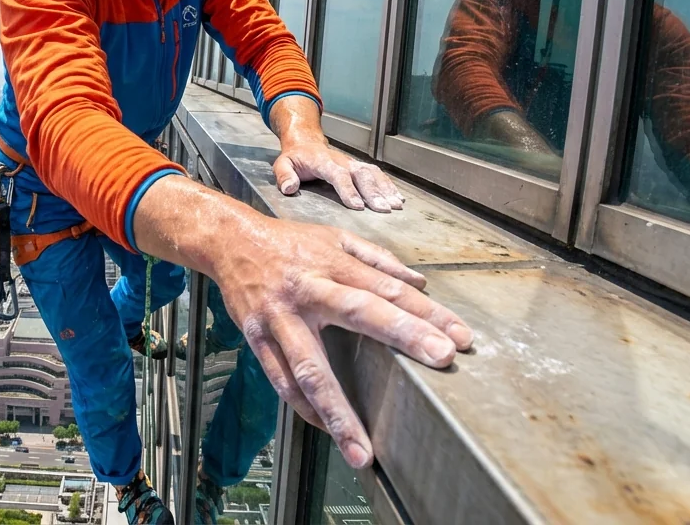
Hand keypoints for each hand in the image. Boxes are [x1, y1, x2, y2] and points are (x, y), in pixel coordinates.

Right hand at [209, 214, 472, 469]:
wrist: (230, 241)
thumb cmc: (288, 242)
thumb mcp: (336, 238)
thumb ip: (378, 260)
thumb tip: (420, 283)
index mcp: (333, 264)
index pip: (388, 288)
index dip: (426, 313)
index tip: (459, 339)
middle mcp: (308, 290)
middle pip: (359, 313)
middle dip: (402, 336)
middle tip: (440, 359)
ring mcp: (279, 318)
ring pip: (310, 368)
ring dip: (338, 411)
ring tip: (362, 451)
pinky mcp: (256, 339)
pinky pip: (281, 382)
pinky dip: (305, 409)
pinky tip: (328, 430)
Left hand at [274, 140, 405, 212]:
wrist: (306, 143)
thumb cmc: (295, 158)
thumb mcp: (282, 164)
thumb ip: (284, 176)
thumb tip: (290, 188)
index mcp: (323, 162)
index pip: (338, 175)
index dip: (349, 190)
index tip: (358, 205)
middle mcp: (342, 161)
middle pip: (361, 175)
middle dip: (373, 192)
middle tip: (383, 209)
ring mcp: (352, 163)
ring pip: (372, 174)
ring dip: (385, 189)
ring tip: (395, 205)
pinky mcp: (359, 166)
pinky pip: (377, 174)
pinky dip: (389, 185)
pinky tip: (398, 198)